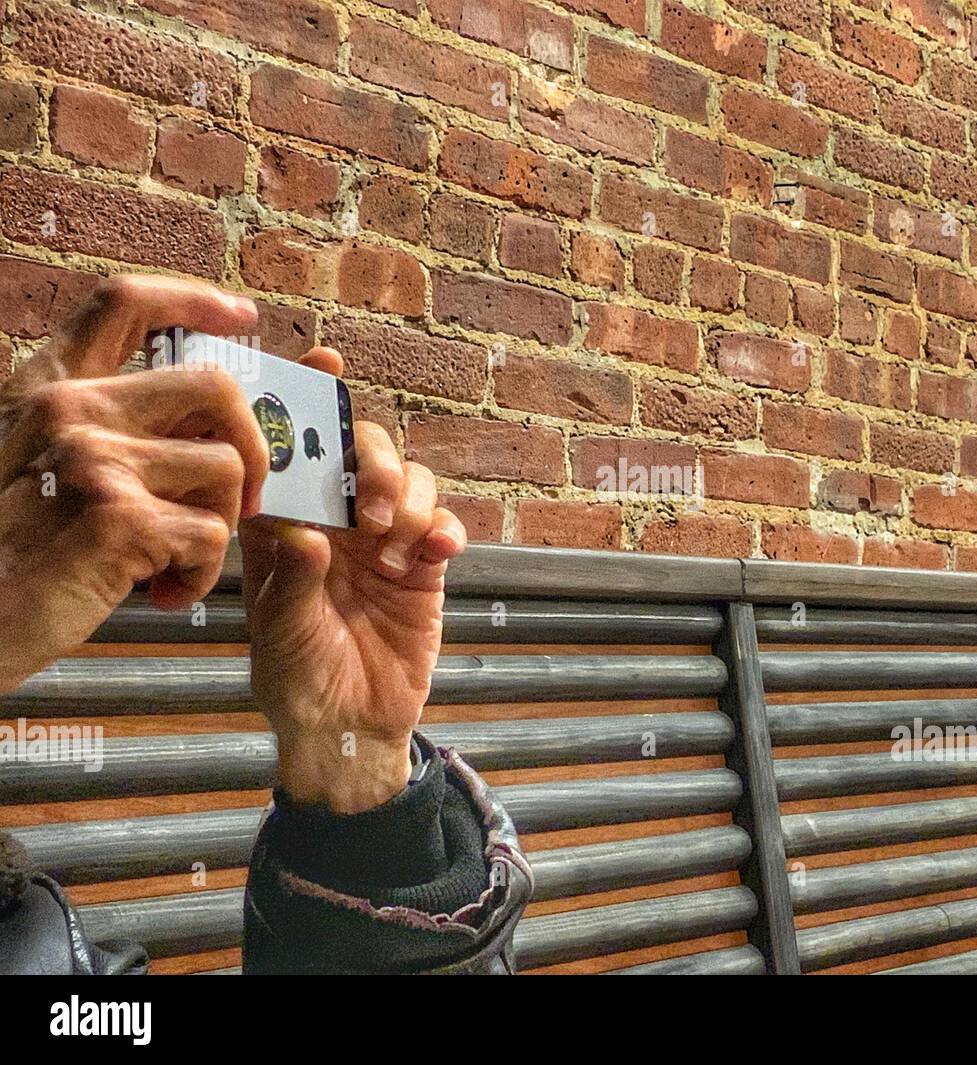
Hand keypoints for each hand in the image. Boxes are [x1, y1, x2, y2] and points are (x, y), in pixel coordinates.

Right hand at [0, 276, 269, 692]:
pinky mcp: (119, 517)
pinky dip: (199, 572)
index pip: (124, 303)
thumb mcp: (46, 464)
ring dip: (219, 524)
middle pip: (213, 385)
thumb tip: (210, 413)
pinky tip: (160, 590)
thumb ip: (111, 428)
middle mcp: (69, 409)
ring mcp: (93, 459)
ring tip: (173, 560)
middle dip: (250, 445)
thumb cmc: (15, 555)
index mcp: (49, 389)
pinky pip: (212, 533)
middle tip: (241, 498)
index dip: (193, 299)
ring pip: (224, 465)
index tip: (241, 315)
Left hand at [241, 348, 466, 813]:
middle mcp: (336, 522)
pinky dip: (444, 530)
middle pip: (363, 452)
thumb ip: (297, 581)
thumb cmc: (297, 678)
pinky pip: (444, 525)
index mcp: (287, 525)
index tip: (325, 362)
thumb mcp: (284, 633)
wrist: (351, 727)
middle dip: (374, 462)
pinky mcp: (425, 567)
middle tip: (373, 508)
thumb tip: (311, 534)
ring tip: (396, 552)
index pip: (295, 451)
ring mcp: (385, 541)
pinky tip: (434, 556)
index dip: (309, 402)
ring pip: (411, 480)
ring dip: (409, 501)